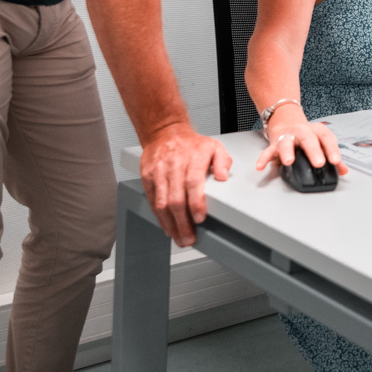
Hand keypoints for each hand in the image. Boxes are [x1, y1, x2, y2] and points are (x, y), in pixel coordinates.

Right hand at [139, 124, 232, 246]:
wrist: (164, 132)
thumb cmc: (191, 144)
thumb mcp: (214, 146)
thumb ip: (223, 161)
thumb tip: (224, 176)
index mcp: (192, 158)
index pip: (192, 183)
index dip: (195, 203)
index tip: (200, 218)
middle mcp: (173, 165)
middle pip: (176, 198)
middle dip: (182, 222)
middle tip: (189, 238)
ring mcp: (158, 172)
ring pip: (162, 203)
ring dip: (170, 224)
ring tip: (179, 238)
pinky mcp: (147, 177)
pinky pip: (153, 200)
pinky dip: (159, 217)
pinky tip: (167, 227)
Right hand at [254, 106, 347, 174]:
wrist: (286, 120)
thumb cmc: (306, 135)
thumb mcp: (321, 142)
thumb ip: (333, 156)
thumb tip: (343, 171)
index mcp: (315, 131)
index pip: (326, 138)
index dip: (332, 149)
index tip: (336, 161)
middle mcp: (301, 132)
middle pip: (308, 139)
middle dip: (313, 151)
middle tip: (319, 163)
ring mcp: (287, 137)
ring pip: (286, 142)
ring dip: (287, 152)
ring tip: (289, 161)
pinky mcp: (274, 144)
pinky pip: (267, 152)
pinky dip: (264, 159)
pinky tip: (260, 167)